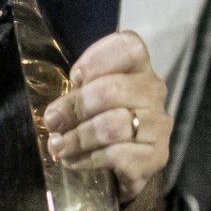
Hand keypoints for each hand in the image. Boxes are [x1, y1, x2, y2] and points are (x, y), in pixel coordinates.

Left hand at [41, 30, 168, 202]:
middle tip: (52, 121)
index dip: (96, 59)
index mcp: (138, 67)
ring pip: (112, 126)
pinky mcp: (155, 156)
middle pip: (112, 90)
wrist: (125, 164)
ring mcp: (158, 125)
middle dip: (74, 106)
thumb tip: (56, 114)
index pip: (129, 47)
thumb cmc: (100, 119)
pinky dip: (87, 159)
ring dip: (77, 137)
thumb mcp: (89, 97)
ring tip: (57, 145)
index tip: (73, 78)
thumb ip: (78, 92)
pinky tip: (73, 161)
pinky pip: (116, 155)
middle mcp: (154, 91)